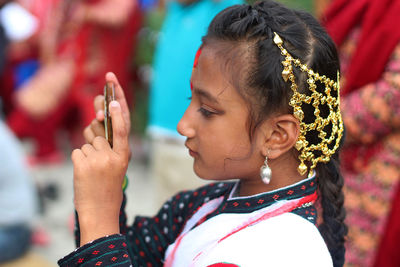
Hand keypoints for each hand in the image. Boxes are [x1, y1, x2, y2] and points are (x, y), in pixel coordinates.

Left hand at [71, 74, 130, 245]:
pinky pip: (77, 150)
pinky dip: (78, 160)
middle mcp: (113, 155)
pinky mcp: (83, 165)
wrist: (100, 210)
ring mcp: (98, 160)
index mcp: (124, 154)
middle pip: (99, 131)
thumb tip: (94, 120)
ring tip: (92, 168)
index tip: (112, 95)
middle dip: (95, 128)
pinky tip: (85, 174)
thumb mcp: (115, 164)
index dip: (118, 109)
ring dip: (87, 151)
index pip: (123, 127)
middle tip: (96, 130)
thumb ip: (108, 142)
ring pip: (87, 141)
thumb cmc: (107, 185)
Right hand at [83, 72, 130, 143]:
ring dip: (99, 129)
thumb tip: (112, 104)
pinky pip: (88, 129)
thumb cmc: (121, 148)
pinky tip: (97, 143)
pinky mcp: (92, 133)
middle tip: (101, 117)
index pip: (118, 96)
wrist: (111, 165)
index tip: (110, 75)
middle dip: (100, 108)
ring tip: (105, 140)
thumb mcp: (123, 132)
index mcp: (122, 115)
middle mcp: (110, 117)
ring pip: (94, 119)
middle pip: (101, 103)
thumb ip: (118, 117)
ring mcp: (100, 124)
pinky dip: (91, 136)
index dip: (114, 85)